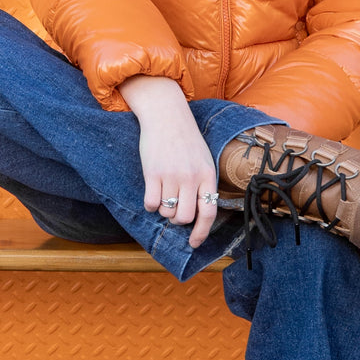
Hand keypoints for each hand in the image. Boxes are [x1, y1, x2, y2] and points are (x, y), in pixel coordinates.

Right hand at [118, 75, 219, 248]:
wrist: (166, 115)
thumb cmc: (185, 139)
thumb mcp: (203, 159)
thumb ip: (203, 184)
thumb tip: (198, 214)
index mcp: (207, 175)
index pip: (209, 213)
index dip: (201, 232)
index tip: (194, 243)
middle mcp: (191, 178)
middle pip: (185, 218)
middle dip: (177, 219)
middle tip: (173, 208)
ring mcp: (172, 176)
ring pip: (167, 212)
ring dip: (163, 208)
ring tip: (162, 192)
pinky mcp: (153, 173)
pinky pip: (150, 204)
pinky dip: (150, 203)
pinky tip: (152, 191)